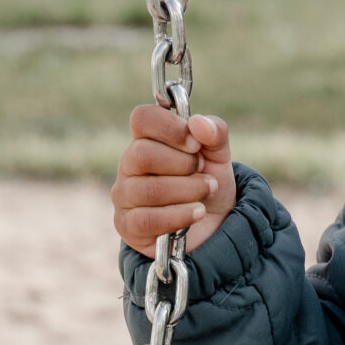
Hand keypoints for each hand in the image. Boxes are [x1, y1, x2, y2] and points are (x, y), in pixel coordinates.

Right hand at [111, 105, 235, 256]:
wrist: (214, 224)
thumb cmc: (208, 180)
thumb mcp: (219, 155)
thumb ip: (214, 133)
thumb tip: (198, 122)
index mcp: (147, 138)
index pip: (142, 118)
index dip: (170, 127)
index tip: (195, 144)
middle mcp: (129, 164)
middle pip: (142, 154)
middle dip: (183, 164)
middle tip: (201, 171)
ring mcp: (124, 195)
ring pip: (148, 190)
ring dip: (188, 190)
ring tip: (208, 190)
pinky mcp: (128, 225)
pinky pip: (147, 219)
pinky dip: (180, 215)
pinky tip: (198, 212)